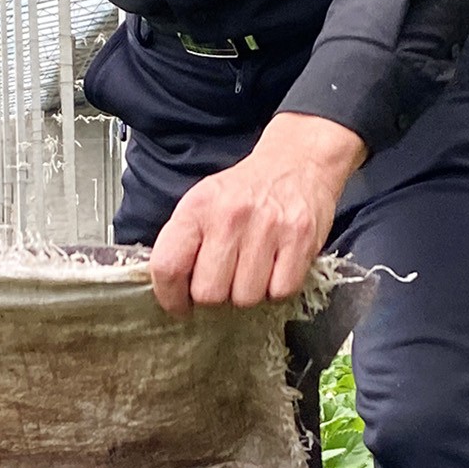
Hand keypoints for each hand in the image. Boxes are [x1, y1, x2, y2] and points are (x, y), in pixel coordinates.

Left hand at [148, 112, 365, 316]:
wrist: (296, 162)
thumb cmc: (246, 190)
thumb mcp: (202, 202)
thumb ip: (183, 242)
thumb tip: (170, 289)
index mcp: (197, 207)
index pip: (168, 266)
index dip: (170, 297)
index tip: (179, 306)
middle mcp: (230, 216)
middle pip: (208, 292)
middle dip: (214, 296)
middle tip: (223, 281)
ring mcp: (268, 228)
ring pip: (245, 298)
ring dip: (247, 293)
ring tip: (251, 270)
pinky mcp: (301, 239)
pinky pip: (280, 292)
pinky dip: (276, 289)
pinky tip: (274, 269)